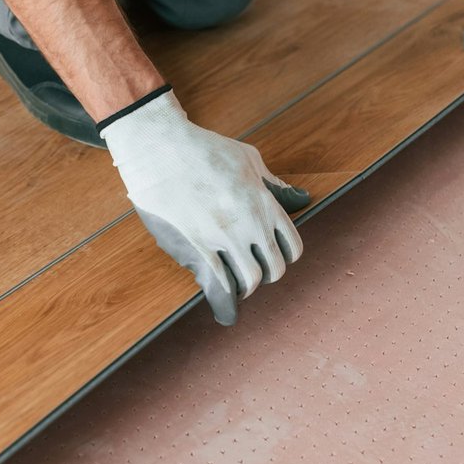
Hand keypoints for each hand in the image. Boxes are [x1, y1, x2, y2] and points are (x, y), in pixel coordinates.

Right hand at [99, 88, 307, 325]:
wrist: (159, 148)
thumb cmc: (203, 150)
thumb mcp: (248, 160)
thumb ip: (275, 185)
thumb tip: (304, 198)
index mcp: (265, 202)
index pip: (291, 246)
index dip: (282, 257)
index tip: (268, 259)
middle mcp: (250, 223)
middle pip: (274, 268)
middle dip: (264, 276)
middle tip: (249, 275)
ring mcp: (225, 239)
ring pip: (250, 282)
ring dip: (244, 289)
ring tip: (234, 288)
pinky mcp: (198, 251)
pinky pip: (220, 290)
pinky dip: (226, 307)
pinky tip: (227, 315)